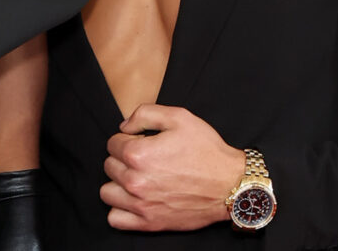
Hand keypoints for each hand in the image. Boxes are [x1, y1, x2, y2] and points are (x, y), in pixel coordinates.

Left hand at [100, 104, 245, 231]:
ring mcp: (141, 205)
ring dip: (119, 184)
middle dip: (123, 159)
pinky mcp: (149, 223)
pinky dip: (121, 209)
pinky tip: (135, 199)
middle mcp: (135, 181)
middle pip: (109, 166)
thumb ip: (144, 114)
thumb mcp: (180, 117)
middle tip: (145, 159)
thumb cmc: (207, 151)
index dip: (128, 139)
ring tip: (138, 178)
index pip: (112, 143)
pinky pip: (115, 218)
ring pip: (107, 192)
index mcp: (138, 154)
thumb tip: (123, 127)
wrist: (230, 185)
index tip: (143, 142)